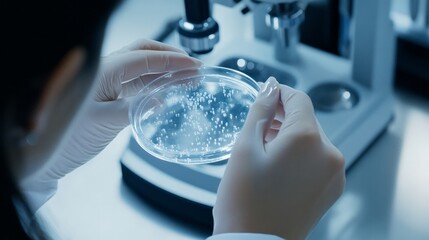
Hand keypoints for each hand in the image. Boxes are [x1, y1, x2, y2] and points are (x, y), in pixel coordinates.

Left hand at [20, 39, 201, 212]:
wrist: (48, 154)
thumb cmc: (67, 136)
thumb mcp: (104, 122)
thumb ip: (134, 109)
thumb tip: (159, 101)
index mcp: (104, 71)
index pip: (145, 58)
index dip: (172, 61)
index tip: (194, 66)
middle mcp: (107, 72)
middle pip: (144, 53)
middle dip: (171, 57)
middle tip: (194, 67)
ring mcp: (110, 83)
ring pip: (143, 69)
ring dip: (166, 71)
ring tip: (188, 78)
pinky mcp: (112, 96)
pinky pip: (139, 84)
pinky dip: (157, 84)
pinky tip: (169, 91)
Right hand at [212, 77, 344, 239]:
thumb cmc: (244, 200)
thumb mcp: (245, 147)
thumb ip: (261, 111)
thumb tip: (270, 88)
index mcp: (308, 139)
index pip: (298, 99)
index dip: (279, 93)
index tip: (265, 93)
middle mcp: (329, 154)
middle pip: (307, 119)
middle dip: (283, 117)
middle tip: (259, 123)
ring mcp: (334, 173)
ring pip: (312, 139)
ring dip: (291, 136)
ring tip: (265, 147)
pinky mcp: (332, 188)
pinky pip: (317, 159)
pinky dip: (300, 155)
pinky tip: (279, 163)